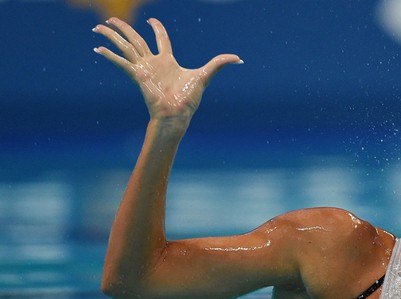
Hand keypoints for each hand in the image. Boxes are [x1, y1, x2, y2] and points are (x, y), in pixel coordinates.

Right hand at [93, 17, 241, 120]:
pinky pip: (121, 62)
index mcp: (168, 61)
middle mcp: (153, 62)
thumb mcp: (205, 75)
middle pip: (136, 39)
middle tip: (110, 19)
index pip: (161, 40)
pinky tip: (97, 48)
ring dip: (112, 36)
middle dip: (124, 28)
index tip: (152, 21)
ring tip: (97, 27)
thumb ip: (220, 63)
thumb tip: (239, 58)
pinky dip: (110, 55)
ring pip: (125, 46)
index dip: (157, 28)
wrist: (177, 114)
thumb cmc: (189, 99)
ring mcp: (144, 68)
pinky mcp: (137, 75)